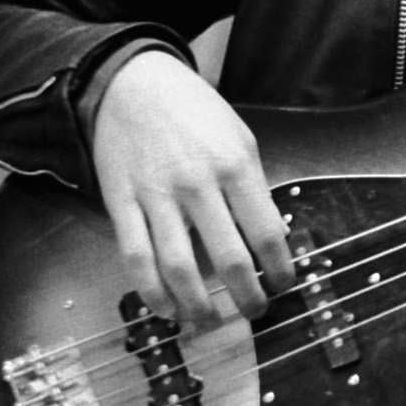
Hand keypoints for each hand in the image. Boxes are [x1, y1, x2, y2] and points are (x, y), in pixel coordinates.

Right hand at [93, 50, 294, 324]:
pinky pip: (136, 259)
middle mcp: (198, 185)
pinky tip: (167, 309)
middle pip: (228, 258)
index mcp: (236, 166)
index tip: (285, 286)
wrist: (133, 84)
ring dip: (198, 306)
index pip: (266, 232)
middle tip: (256, 312)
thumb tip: (271, 238)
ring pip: (178, 268)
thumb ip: (254, 187)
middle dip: (246, 296)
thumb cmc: (195, 113)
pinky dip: (152, 292)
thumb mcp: (240, 138)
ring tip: (211, 322)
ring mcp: (156, 197)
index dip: (280, 269)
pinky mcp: (121, 204)